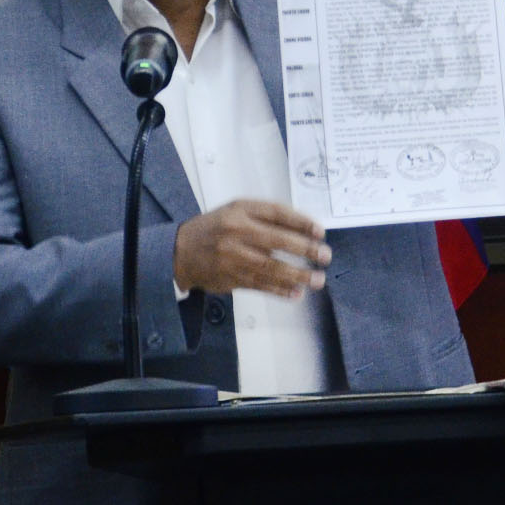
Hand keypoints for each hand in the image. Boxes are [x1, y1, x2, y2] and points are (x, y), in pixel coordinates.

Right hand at [174, 199, 331, 298]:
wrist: (180, 252)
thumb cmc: (215, 229)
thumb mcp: (236, 212)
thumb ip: (264, 217)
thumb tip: (302, 229)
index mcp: (240, 211)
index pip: (276, 213)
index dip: (301, 222)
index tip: (320, 231)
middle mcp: (236, 232)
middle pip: (277, 241)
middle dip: (305, 249)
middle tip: (325, 256)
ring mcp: (233, 257)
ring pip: (271, 267)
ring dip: (298, 275)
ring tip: (317, 280)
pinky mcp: (231, 278)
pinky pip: (260, 285)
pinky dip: (280, 290)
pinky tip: (296, 293)